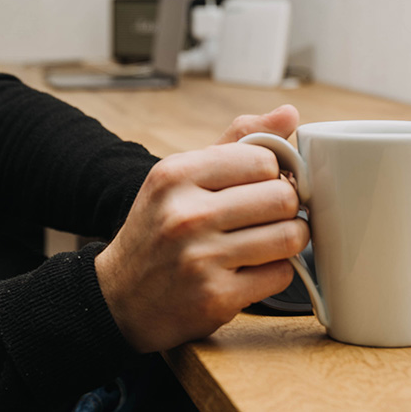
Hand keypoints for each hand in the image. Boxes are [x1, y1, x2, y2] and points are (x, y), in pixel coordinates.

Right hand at [95, 105, 307, 352]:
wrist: (120, 297)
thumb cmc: (160, 228)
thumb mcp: (183, 176)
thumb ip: (238, 141)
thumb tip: (290, 113)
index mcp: (176, 174)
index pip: (264, 160)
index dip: (273, 173)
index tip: (264, 186)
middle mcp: (185, 215)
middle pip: (282, 198)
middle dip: (286, 207)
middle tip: (271, 215)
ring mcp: (200, 259)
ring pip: (289, 237)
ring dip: (289, 240)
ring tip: (269, 240)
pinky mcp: (216, 298)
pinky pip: (281, 275)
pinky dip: (275, 272)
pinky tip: (253, 270)